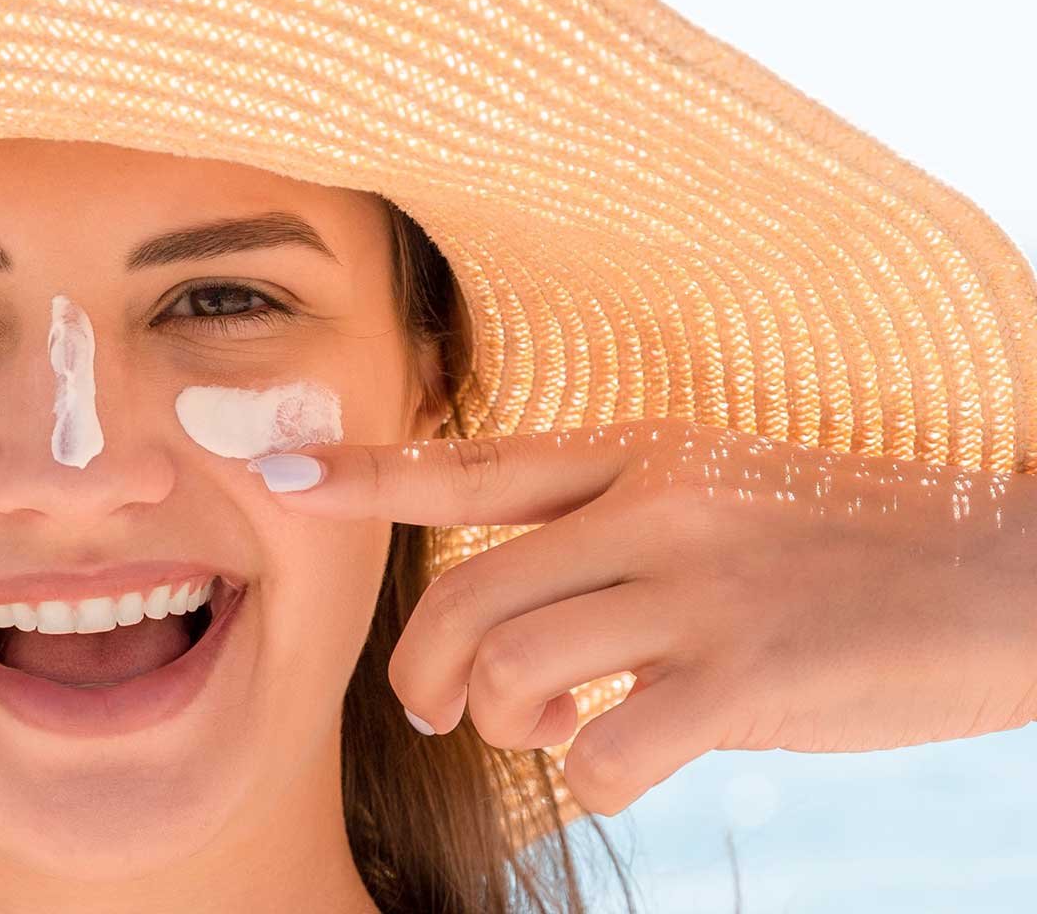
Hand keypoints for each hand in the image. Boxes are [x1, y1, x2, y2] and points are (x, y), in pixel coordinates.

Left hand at [245, 416, 1036, 815]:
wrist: (1010, 576)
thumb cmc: (846, 552)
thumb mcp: (718, 499)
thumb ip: (606, 535)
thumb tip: (507, 639)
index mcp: (641, 452)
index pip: (471, 462)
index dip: (359, 469)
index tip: (266, 465)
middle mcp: (657, 504)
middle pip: (465, 592)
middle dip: (424, 667)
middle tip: (439, 706)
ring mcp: (702, 585)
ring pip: (517, 667)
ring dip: (508, 722)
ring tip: (545, 728)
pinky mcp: (749, 672)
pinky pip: (602, 747)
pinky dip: (589, 777)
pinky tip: (628, 766)